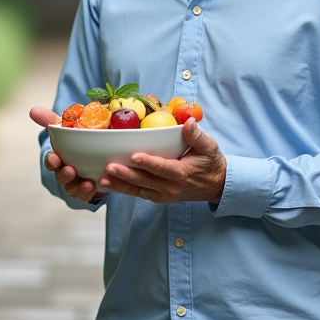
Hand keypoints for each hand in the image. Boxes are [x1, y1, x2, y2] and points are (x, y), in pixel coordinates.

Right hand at [29, 106, 104, 203]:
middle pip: (61, 177)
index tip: (54, 157)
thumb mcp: (66, 128)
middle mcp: (66, 171)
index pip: (51, 161)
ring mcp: (76, 182)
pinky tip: (95, 187)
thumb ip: (51, 120)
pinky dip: (89, 193)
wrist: (98, 150)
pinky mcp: (88, 190)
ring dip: (78, 187)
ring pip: (73, 188)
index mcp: (59, 157)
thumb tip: (32, 110)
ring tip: (87, 182)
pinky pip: (86, 196)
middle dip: (64, 174)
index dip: (51, 161)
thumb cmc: (77, 139)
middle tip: (71, 170)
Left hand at [100, 118, 225, 204]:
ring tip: (103, 180)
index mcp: (181, 174)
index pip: (162, 168)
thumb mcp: (209, 148)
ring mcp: (163, 195)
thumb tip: (189, 122)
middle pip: (145, 181)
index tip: (134, 156)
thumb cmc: (211, 163)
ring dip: (120, 185)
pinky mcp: (158, 197)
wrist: (216, 185)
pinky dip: (124, 190)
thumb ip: (197, 136)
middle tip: (109, 167)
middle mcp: (170, 187)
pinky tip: (109, 184)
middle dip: (126, 175)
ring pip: (138, 190)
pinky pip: (139, 194)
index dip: (148, 162)